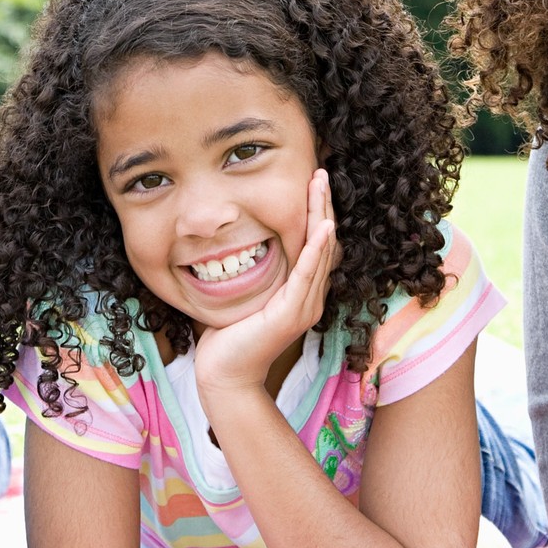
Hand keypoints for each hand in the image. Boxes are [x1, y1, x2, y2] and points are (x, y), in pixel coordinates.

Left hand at [195, 169, 337, 395]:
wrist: (225, 375)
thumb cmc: (229, 337)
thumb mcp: (245, 295)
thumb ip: (254, 273)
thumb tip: (241, 242)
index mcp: (302, 292)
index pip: (313, 244)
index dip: (314, 212)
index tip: (311, 182)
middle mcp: (310, 297)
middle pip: (322, 242)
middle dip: (321, 204)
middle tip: (320, 172)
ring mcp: (305, 306)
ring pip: (318, 251)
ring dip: (321, 215)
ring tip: (321, 186)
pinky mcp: (292, 313)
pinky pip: (307, 275)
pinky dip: (316, 249)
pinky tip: (323, 227)